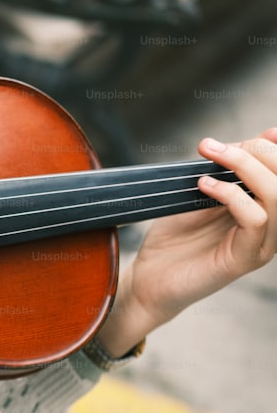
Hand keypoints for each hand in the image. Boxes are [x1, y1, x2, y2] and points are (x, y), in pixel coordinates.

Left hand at [96, 128, 276, 355]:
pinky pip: (255, 220)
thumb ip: (227, 170)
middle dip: (257, 152)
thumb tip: (258, 137)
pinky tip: (205, 185)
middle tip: (216, 146)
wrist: (148, 279)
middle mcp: (271, 226)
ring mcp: (261, 244)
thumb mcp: (199, 194)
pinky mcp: (244, 259)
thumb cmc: (172, 238)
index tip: (256, 134)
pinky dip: (232, 195)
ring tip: (212, 157)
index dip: (276, 148)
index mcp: (264, 208)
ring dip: (245, 168)